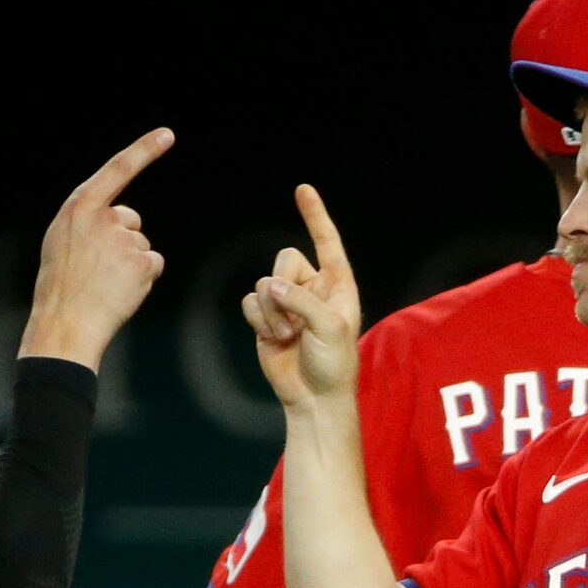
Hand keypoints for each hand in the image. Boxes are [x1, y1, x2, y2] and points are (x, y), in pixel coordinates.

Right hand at [21, 127, 174, 369]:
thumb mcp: (62, 241)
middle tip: (98, 270)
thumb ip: (88, 222)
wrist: (65, 323)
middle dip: (124, 240)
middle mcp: (104, 218)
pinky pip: (153, 264)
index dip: (144, 150)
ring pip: (142, 246)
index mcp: (79, 207)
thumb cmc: (60, 286)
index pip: (118, 169)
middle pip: (131, 220)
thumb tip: (123, 219)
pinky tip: (121, 291)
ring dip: (131, 264)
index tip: (167, 134)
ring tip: (104, 284)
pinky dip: (144, 279)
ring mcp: (124, 240)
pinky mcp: (141, 262)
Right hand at [241, 184, 364, 410]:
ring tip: (288, 336)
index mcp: (337, 284)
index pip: (326, 241)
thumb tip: (270, 287)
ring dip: (272, 313)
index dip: (315, 215)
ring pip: (264, 284)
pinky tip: (274, 339)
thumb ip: (301, 300)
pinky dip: (259, 321)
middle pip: (284, 259)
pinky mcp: (266, 318)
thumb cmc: (333, 363)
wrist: (313, 397)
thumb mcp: (329, 327)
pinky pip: (250, 303)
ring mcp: (288, 302)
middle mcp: (311, 288)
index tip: (303, 189)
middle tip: (296, 321)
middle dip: (284, 288)